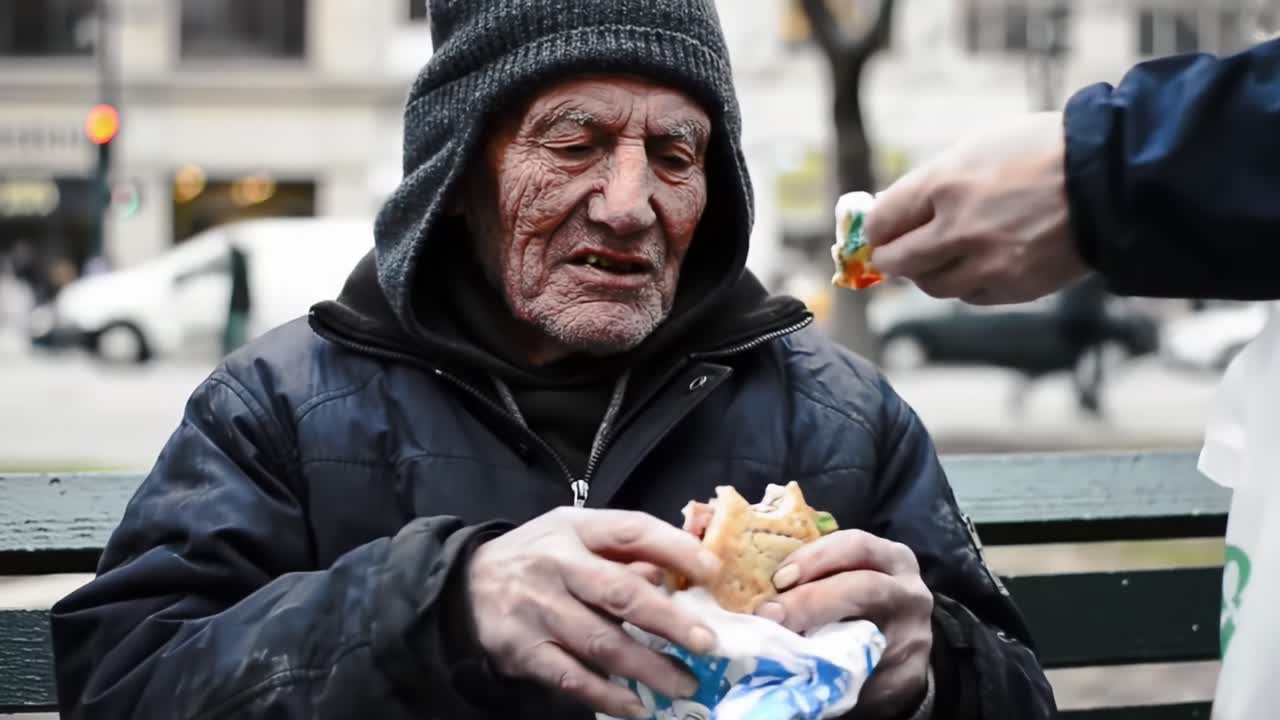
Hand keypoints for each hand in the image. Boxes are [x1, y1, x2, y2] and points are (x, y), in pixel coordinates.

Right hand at [467, 507, 722, 718]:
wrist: (463, 587)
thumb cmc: (538, 557)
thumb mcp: (574, 535)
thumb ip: (623, 551)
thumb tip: (682, 575)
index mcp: (575, 529)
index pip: (632, 531)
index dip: (676, 550)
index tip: (714, 572)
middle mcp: (557, 565)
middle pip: (620, 593)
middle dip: (669, 621)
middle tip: (707, 643)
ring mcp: (538, 610)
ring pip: (601, 642)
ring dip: (648, 667)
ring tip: (685, 683)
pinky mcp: (524, 650)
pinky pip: (572, 678)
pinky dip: (607, 695)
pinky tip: (636, 706)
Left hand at [754, 530, 932, 718]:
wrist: (900, 651)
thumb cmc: (861, 603)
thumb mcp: (849, 577)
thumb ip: (816, 574)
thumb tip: (756, 579)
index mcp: (891, 558)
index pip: (855, 545)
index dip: (815, 558)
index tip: (779, 578)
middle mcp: (909, 592)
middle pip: (864, 586)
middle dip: (811, 599)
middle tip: (771, 614)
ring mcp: (915, 635)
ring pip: (868, 634)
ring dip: (820, 641)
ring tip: (784, 647)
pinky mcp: (911, 674)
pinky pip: (868, 673)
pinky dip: (834, 674)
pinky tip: (809, 674)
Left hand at [864, 111, 1089, 304]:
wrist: (1110, 179)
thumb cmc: (1043, 151)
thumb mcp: (978, 146)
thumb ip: (931, 181)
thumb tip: (893, 209)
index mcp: (944, 184)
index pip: (881, 221)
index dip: (874, 228)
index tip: (877, 231)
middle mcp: (958, 228)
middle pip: (897, 261)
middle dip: (890, 257)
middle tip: (894, 252)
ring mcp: (986, 263)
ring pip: (931, 285)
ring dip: (928, 272)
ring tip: (943, 255)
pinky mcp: (1012, 287)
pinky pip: (969, 295)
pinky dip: (964, 284)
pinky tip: (978, 264)